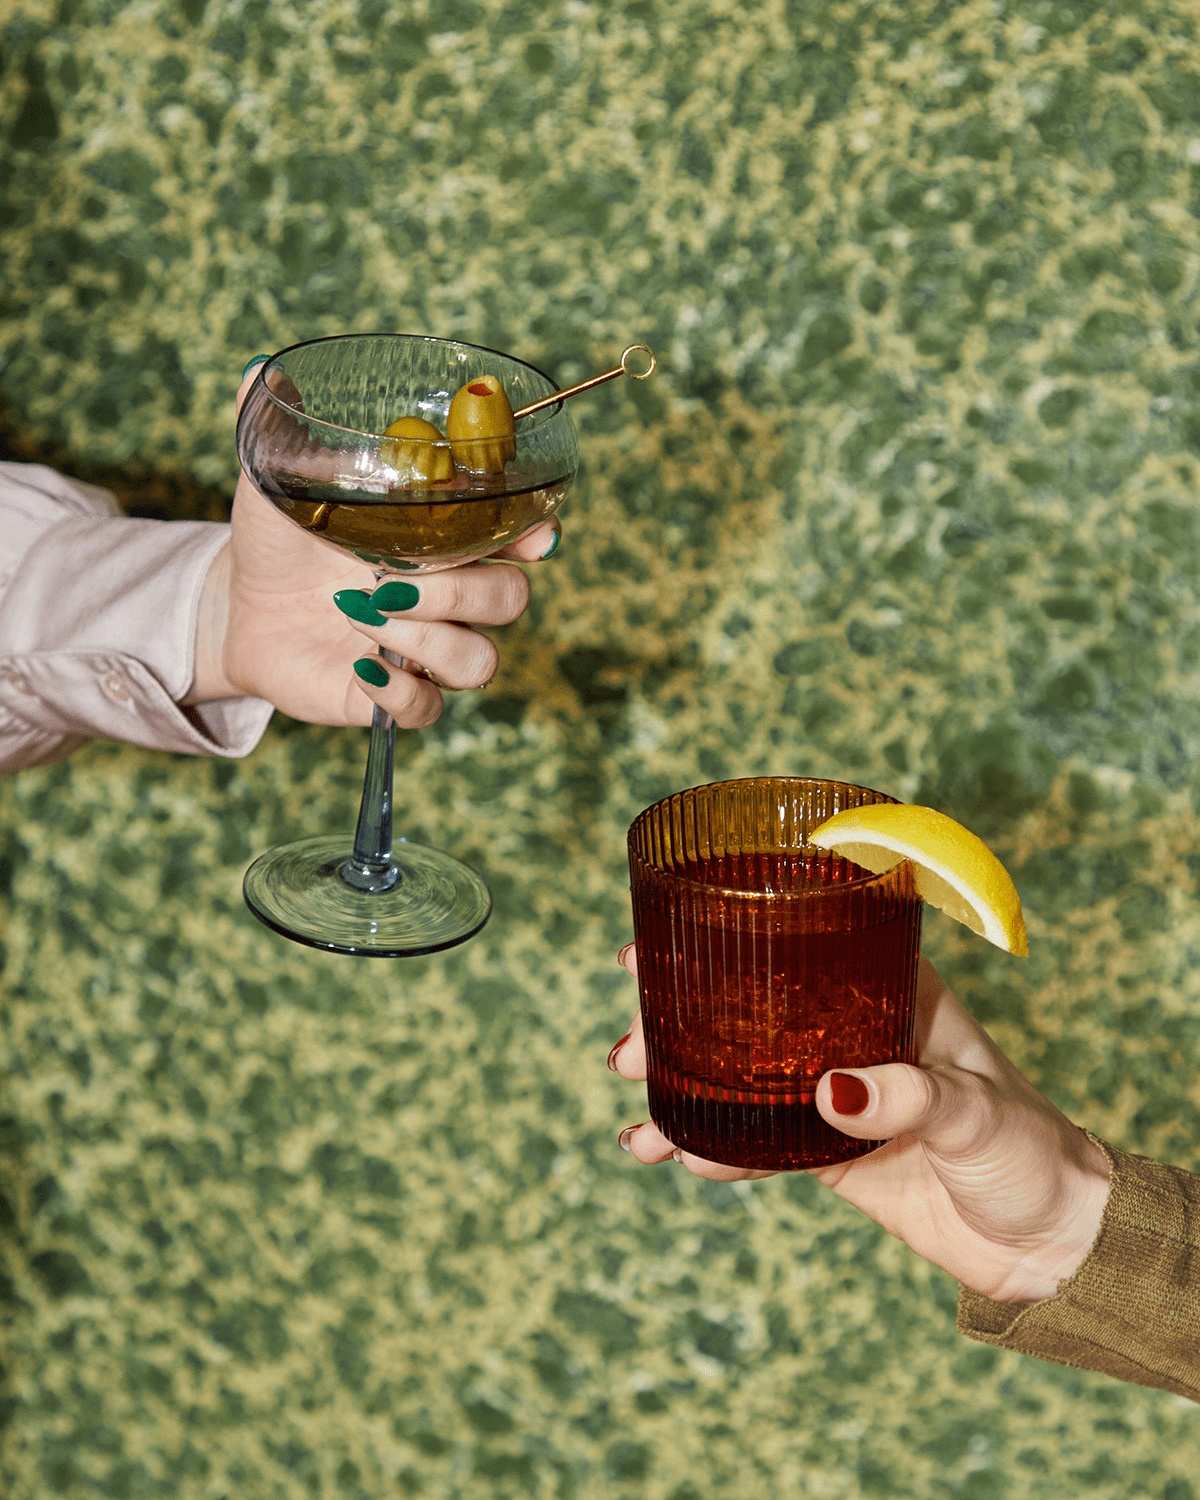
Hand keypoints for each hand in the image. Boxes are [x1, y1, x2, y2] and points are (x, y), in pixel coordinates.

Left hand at [182, 363, 561, 726]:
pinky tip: (359, 666)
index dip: (538, 537)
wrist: (239, 603)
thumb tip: (262, 372)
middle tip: (391, 578)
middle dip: (462, 589)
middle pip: (511, 599)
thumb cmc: (278, 534)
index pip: (522, 537)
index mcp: (444, 536)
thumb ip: (281, 427)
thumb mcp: (277, 477)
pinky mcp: (398, 697)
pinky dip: (401, 692)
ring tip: (360, 613)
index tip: (535, 539)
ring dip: (430, 642)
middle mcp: (450, 595)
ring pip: (480, 661)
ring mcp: (428, 650)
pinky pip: (430, 711)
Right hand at [609, 948, 1111, 1303]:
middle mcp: (851, 1029)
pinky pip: (756, 1142)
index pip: (792, 942)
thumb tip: (828, 1093)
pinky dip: (714, 1149)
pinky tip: (676, 1156)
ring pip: (737, 1074)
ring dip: (681, 1088)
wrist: (1050, 1240)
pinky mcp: (828, 1150)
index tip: (654, 947)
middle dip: (676, 1022)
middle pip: (744, 1008)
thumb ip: (908, 1096)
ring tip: (635, 1114)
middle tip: (626, 1047)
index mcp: (889, 988)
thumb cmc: (1031, 1150)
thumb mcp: (976, 1110)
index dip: (719, 937)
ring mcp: (835, 1090)